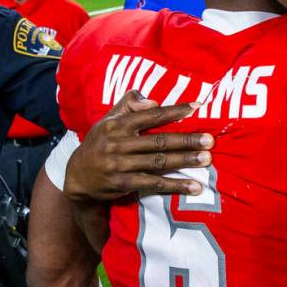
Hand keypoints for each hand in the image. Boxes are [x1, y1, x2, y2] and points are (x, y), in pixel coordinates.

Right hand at [63, 90, 213, 201]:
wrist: (77, 177)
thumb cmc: (99, 144)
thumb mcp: (107, 121)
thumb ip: (128, 106)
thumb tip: (153, 101)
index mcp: (117, 125)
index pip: (151, 115)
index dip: (175, 111)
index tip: (197, 107)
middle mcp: (118, 144)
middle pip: (159, 141)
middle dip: (186, 140)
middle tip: (209, 140)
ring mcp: (121, 165)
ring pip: (159, 162)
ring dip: (185, 161)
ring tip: (206, 159)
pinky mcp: (124, 184)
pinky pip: (154, 184)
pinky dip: (175, 185)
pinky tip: (194, 186)